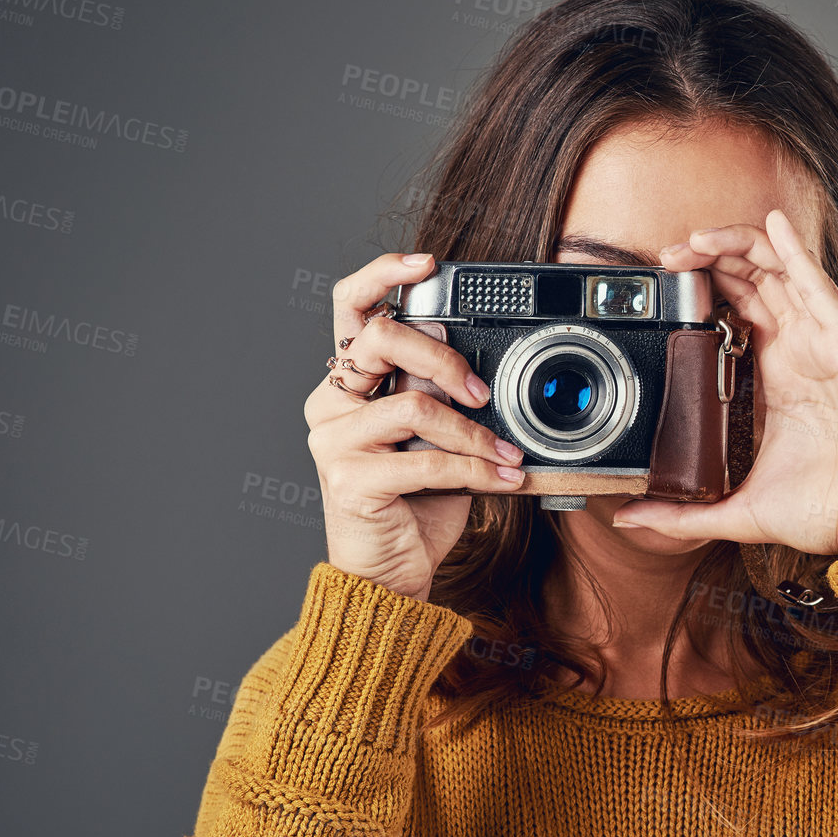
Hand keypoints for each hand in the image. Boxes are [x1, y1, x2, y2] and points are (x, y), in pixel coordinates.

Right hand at [304, 252, 527, 600]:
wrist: (391, 573)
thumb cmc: (417, 501)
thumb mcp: (437, 436)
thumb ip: (440, 393)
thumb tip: (467, 361)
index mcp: (350, 382)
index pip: (351, 307)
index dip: (383, 275)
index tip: (427, 263)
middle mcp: (332, 403)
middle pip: (380, 340)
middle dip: (443, 357)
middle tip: (481, 392)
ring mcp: (334, 442)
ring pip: (413, 406)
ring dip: (473, 432)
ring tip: (505, 453)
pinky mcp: (350, 481)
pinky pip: (425, 460)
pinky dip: (476, 469)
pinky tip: (505, 478)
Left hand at [610, 209, 837, 555]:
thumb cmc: (832, 510)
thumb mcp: (739, 508)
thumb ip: (684, 514)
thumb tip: (631, 520)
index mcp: (780, 375)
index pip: (739, 307)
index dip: (704, 284)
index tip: (663, 280)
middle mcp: (802, 350)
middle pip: (754, 278)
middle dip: (709, 257)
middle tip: (668, 256)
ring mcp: (826, 341)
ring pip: (780, 269)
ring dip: (737, 244)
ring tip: (696, 239)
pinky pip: (818, 283)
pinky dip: (795, 249)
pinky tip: (772, 222)